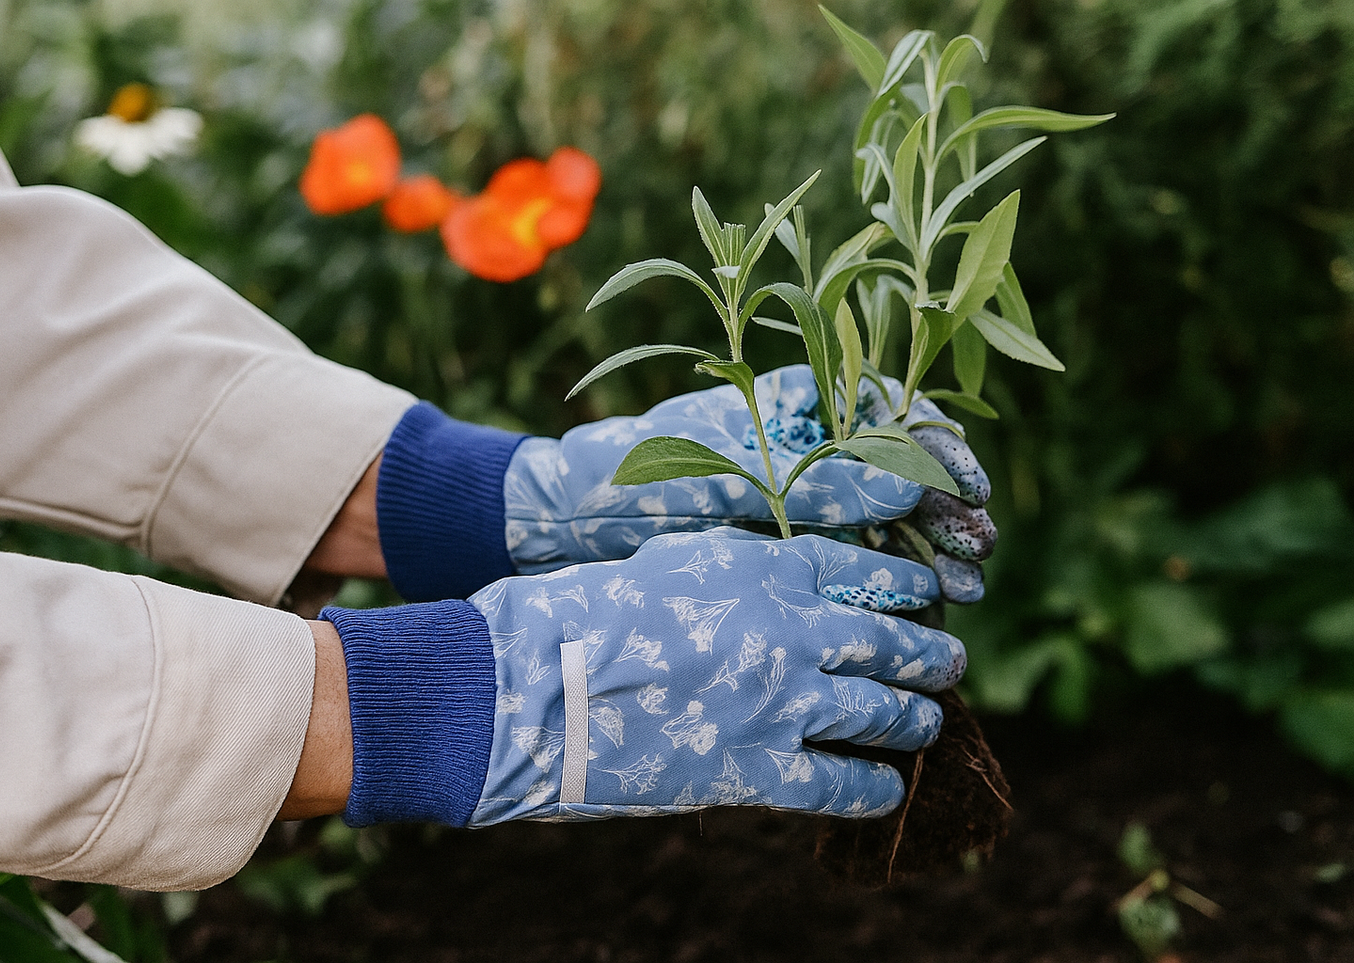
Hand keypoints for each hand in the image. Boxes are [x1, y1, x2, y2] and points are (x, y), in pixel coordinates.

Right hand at [323, 528, 963, 826]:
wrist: (529, 683)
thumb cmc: (583, 609)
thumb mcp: (670, 561)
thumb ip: (737, 570)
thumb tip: (779, 583)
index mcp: (763, 568)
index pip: (866, 570)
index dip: (909, 584)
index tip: (928, 592)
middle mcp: (787, 631)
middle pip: (892, 642)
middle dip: (932, 653)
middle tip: (949, 658)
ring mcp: (777, 704)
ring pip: (883, 713)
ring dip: (917, 718)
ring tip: (930, 721)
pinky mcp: (752, 771)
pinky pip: (839, 785)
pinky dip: (872, 789)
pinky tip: (885, 791)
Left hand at [506, 364, 994, 600]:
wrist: (570, 527)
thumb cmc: (638, 475)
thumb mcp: (730, 474)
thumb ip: (819, 480)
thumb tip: (915, 482)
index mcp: (799, 401)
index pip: (893, 411)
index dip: (939, 447)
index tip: (967, 488)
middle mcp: (812, 447)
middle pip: (906, 472)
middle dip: (947, 513)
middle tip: (974, 554)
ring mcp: (805, 501)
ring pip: (890, 525)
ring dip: (931, 557)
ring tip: (960, 594)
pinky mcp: (792, 553)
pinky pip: (859, 567)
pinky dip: (893, 590)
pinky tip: (924, 614)